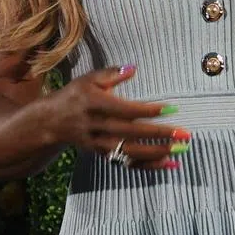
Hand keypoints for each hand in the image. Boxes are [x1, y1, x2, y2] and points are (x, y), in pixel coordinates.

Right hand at [41, 65, 189, 169]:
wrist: (50, 122)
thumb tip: (133, 68)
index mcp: (95, 104)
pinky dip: (147, 166)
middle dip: (159, 135)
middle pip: (131, 133)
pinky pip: (126, 163)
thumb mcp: (89, 79)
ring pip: (130, 152)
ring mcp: (99, 144)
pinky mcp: (102, 155)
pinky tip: (168, 164)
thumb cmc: (75, 95)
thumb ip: (111, 73)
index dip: (148, 110)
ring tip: (180, 152)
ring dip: (156, 154)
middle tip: (184, 134)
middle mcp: (97, 126)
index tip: (172, 108)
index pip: (126, 110)